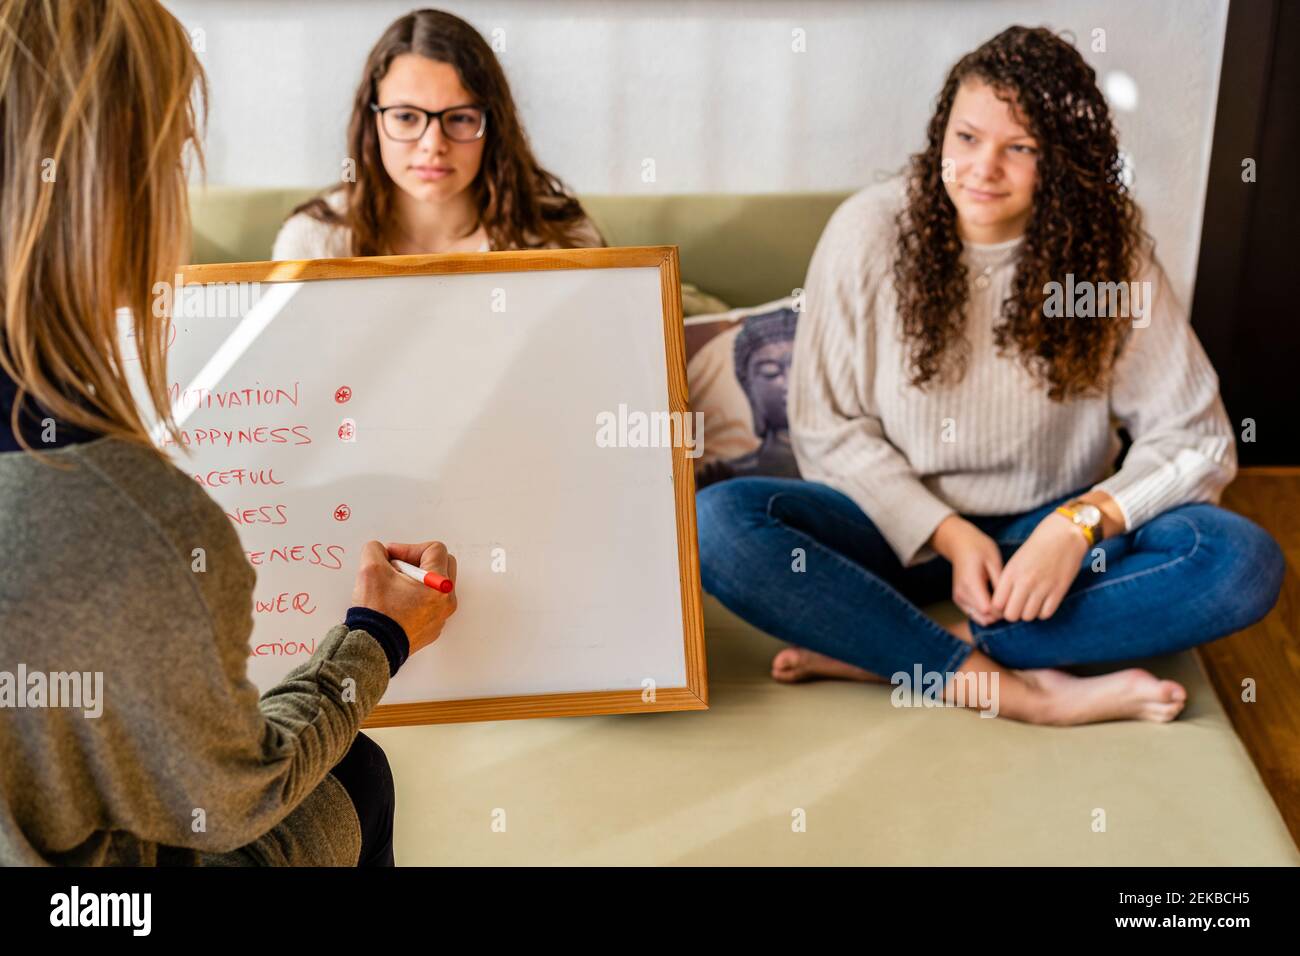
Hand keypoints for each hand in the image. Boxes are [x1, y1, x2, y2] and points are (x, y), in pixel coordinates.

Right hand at [350, 539, 457, 654]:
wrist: (373, 647)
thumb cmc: (377, 612)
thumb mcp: (370, 569)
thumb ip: (376, 550)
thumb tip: (380, 551)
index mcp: (439, 584)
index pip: (435, 549)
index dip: (409, 548)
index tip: (392, 558)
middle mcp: (446, 601)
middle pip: (442, 565)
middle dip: (418, 561)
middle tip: (396, 569)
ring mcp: (441, 616)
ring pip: (436, 585)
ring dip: (417, 580)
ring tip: (394, 587)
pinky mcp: (432, 628)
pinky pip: (430, 604)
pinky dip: (416, 598)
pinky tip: (396, 603)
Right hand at [930, 515, 1003, 626]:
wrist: (960, 544)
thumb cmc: (979, 549)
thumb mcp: (994, 561)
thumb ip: (1000, 583)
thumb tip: (1009, 601)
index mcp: (970, 583)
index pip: (989, 609)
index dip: (1004, 609)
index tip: (1014, 600)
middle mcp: (962, 594)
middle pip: (985, 617)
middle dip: (1001, 614)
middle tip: (1013, 601)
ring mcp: (959, 598)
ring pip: (981, 619)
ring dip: (994, 615)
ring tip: (1004, 600)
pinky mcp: (959, 600)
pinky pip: (976, 615)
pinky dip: (987, 613)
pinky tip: (995, 601)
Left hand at [990, 515, 1088, 621]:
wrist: (1063, 535)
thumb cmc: (1036, 548)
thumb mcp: (1016, 561)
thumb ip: (1008, 582)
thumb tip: (1002, 605)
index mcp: (1011, 572)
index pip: (996, 604)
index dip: (999, 608)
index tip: (1005, 604)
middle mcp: (1025, 581)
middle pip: (1011, 615)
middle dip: (1013, 613)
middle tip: (1018, 606)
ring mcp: (1043, 587)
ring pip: (1028, 617)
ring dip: (1028, 613)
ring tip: (1031, 604)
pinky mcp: (1059, 591)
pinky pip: (1046, 614)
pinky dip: (1043, 612)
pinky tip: (1043, 603)